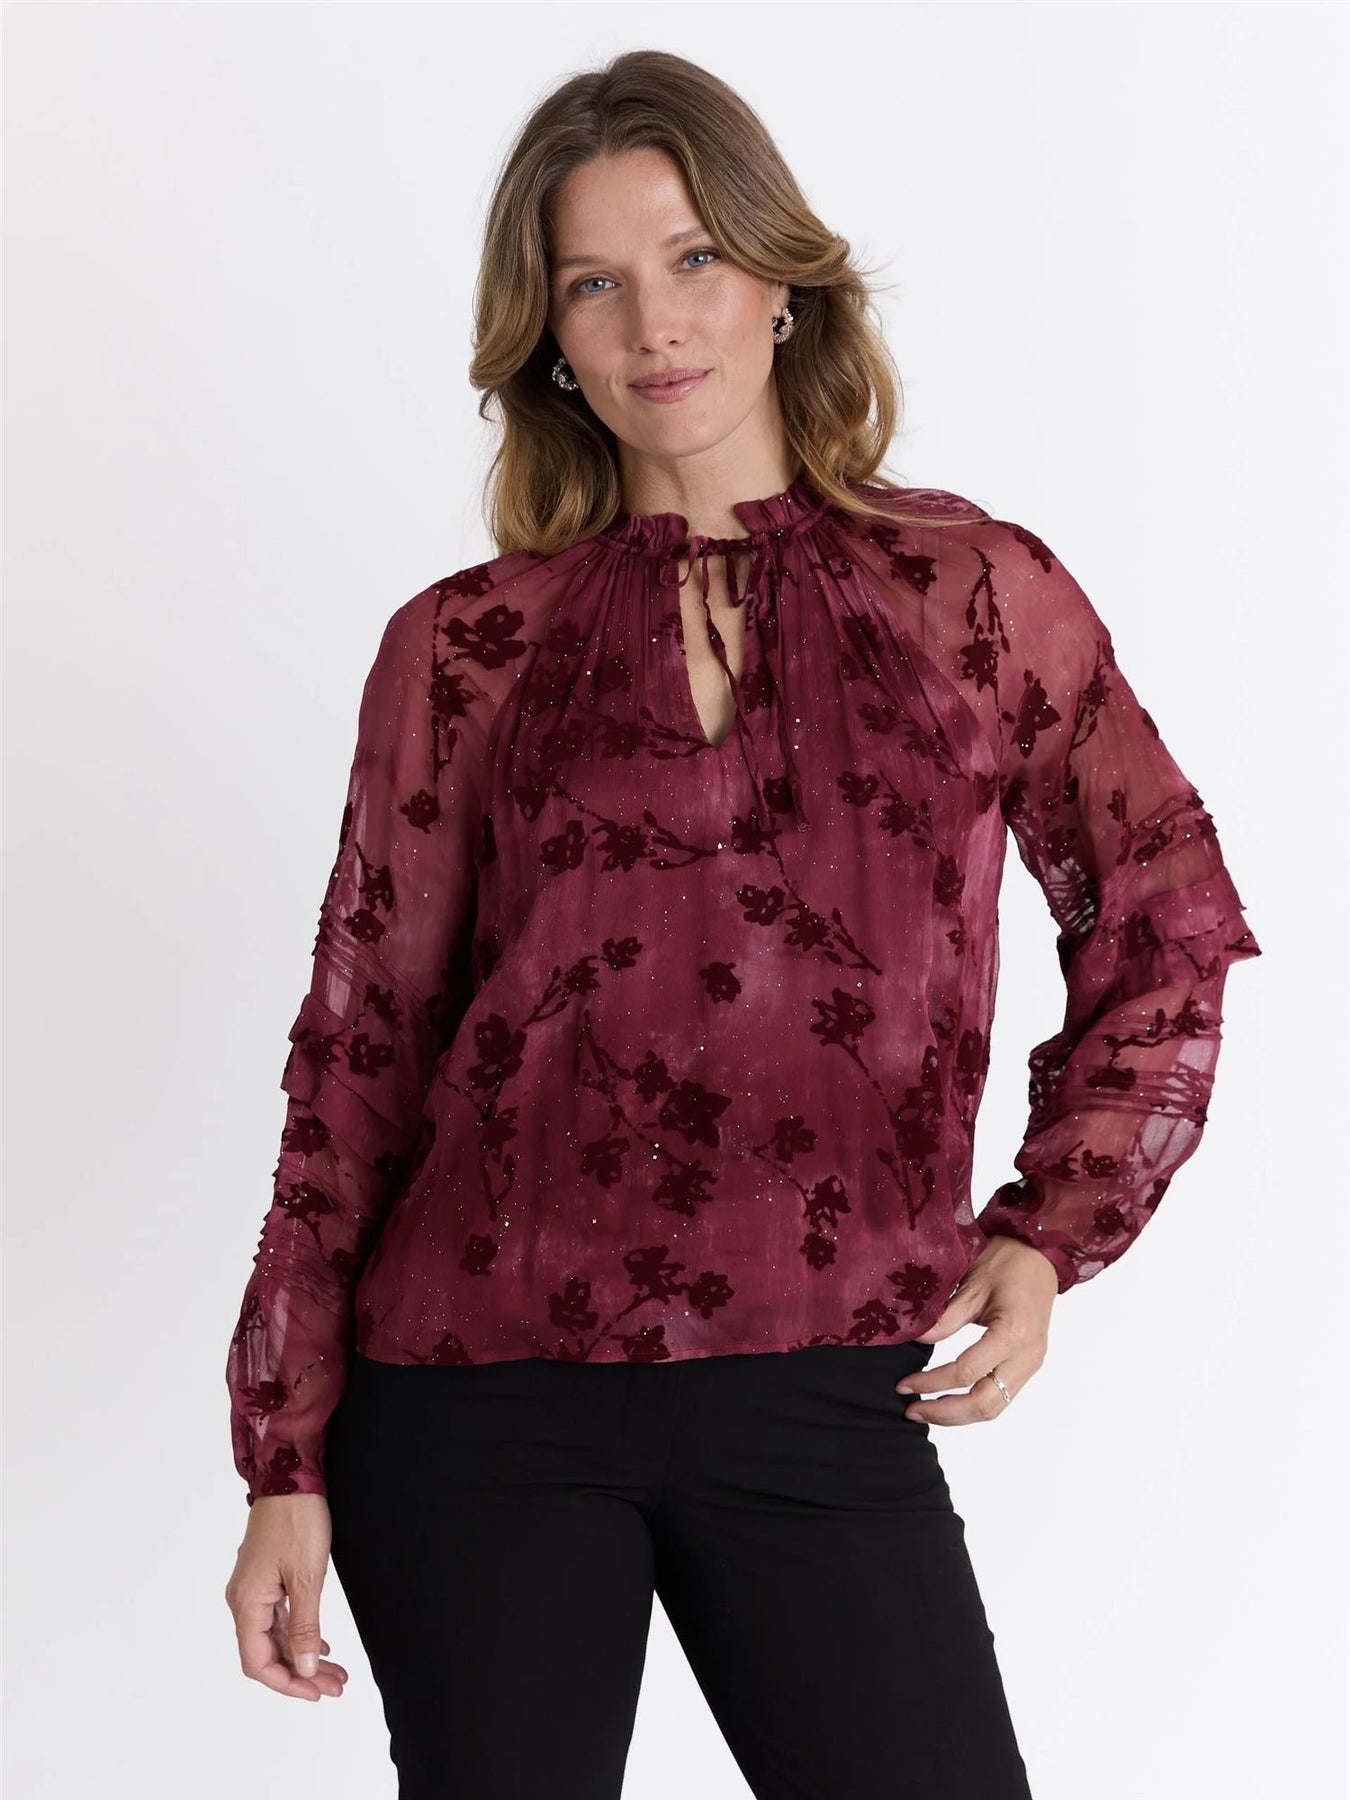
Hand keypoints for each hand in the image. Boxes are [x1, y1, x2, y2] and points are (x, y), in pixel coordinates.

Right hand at [225, 1493, 349, 1700]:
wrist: (292, 1476)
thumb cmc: (297, 1520)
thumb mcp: (306, 1577)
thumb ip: (304, 1626)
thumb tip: (303, 1668)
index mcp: (246, 1603)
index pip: (258, 1662)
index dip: (286, 1683)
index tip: (316, 1692)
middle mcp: (244, 1599)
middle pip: (268, 1652)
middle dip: (302, 1673)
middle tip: (336, 1686)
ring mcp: (254, 1588)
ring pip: (276, 1636)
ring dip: (304, 1654)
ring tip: (336, 1671)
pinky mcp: (266, 1577)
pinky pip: (278, 1617)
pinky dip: (299, 1633)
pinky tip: (321, 1643)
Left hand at [895, 1236, 1056, 1425]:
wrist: (1040, 1254)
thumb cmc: (1008, 1260)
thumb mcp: (971, 1284)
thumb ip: (945, 1318)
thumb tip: (915, 1341)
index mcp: (1013, 1333)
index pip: (966, 1372)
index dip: (931, 1383)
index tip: (904, 1384)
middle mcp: (1027, 1356)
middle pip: (984, 1403)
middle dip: (945, 1412)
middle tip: (912, 1409)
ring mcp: (1031, 1363)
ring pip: (995, 1407)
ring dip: (959, 1415)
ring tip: (926, 1410)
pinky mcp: (1028, 1364)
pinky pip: (1001, 1395)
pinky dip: (974, 1404)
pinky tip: (950, 1400)